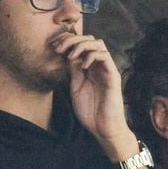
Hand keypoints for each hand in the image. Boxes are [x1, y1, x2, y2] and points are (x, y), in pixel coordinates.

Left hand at [56, 33, 136, 161]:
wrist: (103, 129)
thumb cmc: (90, 112)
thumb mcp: (76, 88)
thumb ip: (74, 71)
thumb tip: (68, 54)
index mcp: (89, 68)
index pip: (80, 45)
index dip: (67, 41)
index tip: (54, 46)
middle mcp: (98, 66)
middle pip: (89, 39)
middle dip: (72, 39)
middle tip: (59, 48)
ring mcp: (107, 69)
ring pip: (98, 43)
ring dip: (81, 45)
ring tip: (70, 56)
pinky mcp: (113, 75)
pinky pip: (104, 56)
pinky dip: (92, 56)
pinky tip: (83, 66)